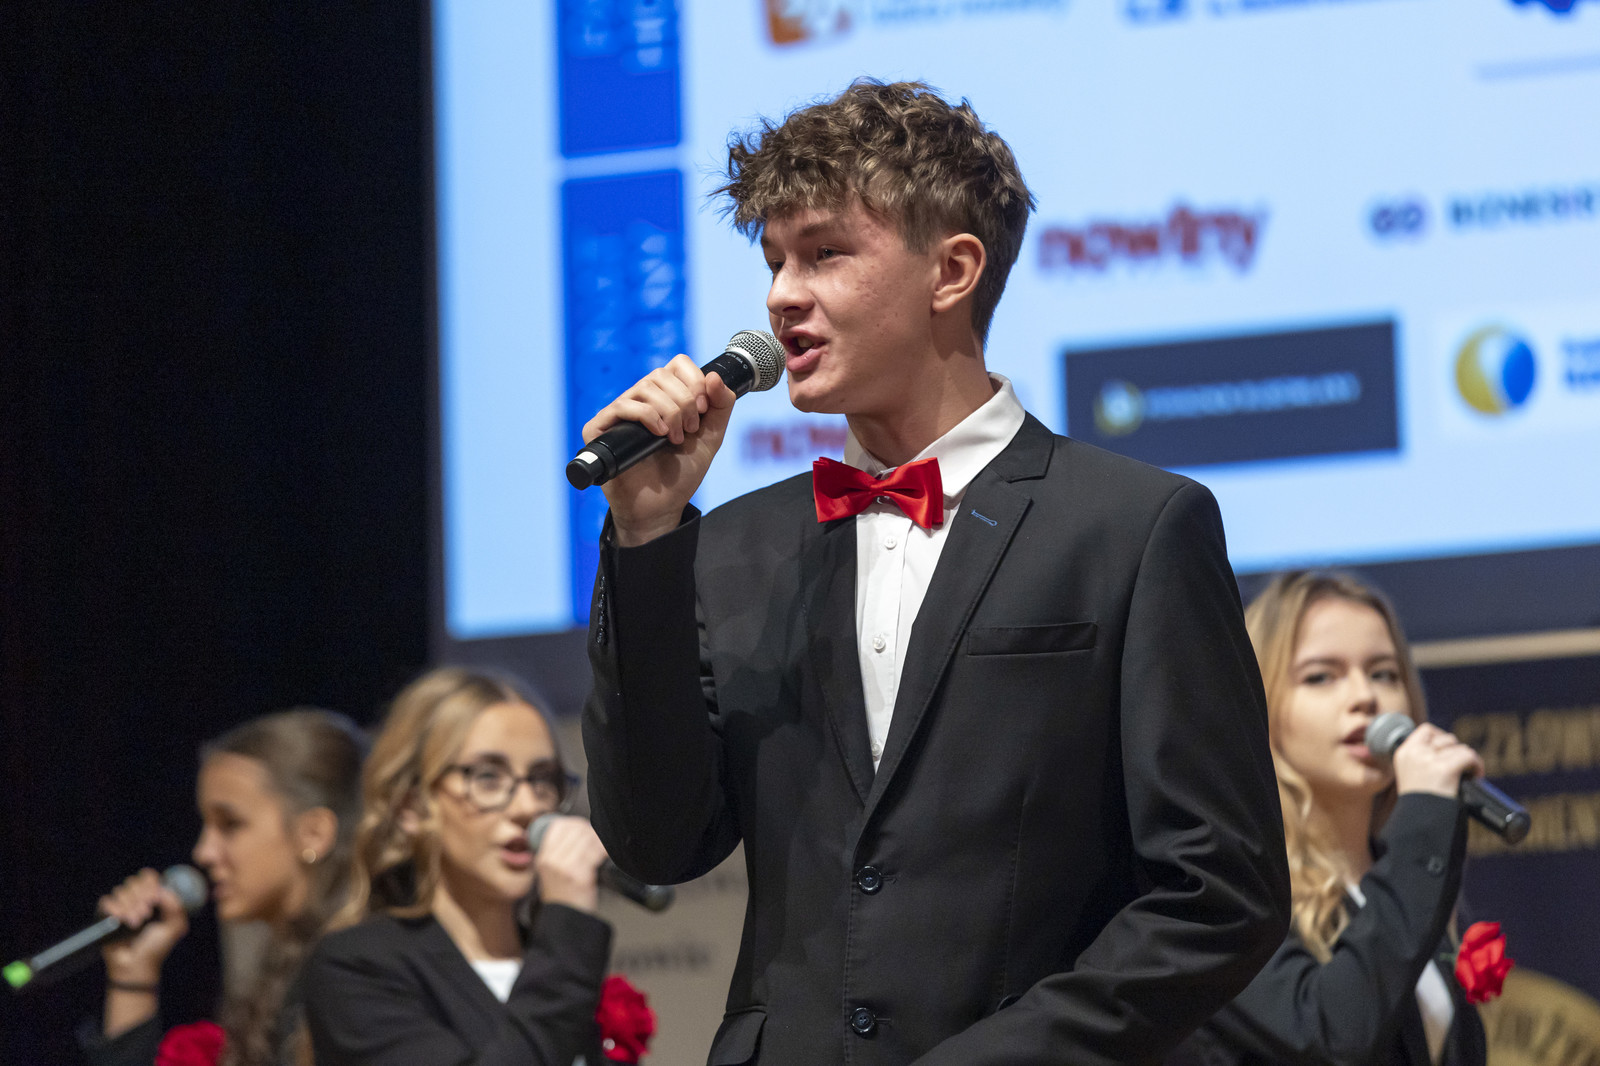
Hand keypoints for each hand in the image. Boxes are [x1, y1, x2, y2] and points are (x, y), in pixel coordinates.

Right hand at [99, 868, 189, 984]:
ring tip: (136, 924)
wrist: (136, 966)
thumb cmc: (156, 947)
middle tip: (146, 915)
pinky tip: (121, 921)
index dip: (150, 882)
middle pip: (134, 882)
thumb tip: (161, 890)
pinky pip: (106, 901)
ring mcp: (120, 907)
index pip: (149, 877)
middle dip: (141, 897)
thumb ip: (175, 906)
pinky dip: (114, 909)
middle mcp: (135, 899)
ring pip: (121, 891)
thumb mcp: (174, 927)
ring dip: (130, 907)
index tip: (154, 897)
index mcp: (153, 898)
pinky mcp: (105, 916)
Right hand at [534, 816, 608, 913]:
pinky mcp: (579, 876)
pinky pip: (595, 853)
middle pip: (575, 830)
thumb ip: (560, 851)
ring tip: (601, 849)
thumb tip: (579, 830)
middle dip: (590, 831)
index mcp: (543, 857)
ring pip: (586, 839)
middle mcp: (552, 860)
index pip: (558, 826)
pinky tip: (605, 857)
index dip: (575, 823)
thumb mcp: (552, 871)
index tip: (584, 827)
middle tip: (597, 839)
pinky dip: (603, 852)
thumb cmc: (564, 897)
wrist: (565, 922)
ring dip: (598, 841)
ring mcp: (564, 867)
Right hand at [582, 355, 739, 545]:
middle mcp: (640, 399)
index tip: (704, 410)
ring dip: (669, 412)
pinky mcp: (600, 428)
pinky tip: (659, 434)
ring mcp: (619, 412)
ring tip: (675, 439)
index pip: (678, 364)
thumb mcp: (711, 436)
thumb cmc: (681, 474)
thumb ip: (721, 405)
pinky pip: (623, 405)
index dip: (694, 381)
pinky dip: (647, 416)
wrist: (661, 507)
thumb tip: (714, 375)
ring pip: (645, 387)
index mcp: (665, 396)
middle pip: (662, 374)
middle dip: (684, 402)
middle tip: (689, 431)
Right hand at [1393, 723, 1484, 798]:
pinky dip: (1477, 765)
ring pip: (1459, 747)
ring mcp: (1428, 760)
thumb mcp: (1413, 777)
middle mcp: (1414, 753)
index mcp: (1403, 754)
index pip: (1426, 730)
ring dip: (1467, 759)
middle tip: (1460, 766)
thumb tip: (1449, 749)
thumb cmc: (1420, 806)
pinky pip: (1468, 756)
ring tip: (1469, 773)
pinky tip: (1477, 776)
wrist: (1420, 825)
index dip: (1441, 738)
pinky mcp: (1445, 769)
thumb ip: (1423, 761)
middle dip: (1456, 751)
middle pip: (1445, 738)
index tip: (1448, 752)